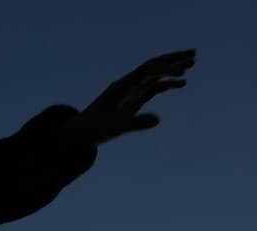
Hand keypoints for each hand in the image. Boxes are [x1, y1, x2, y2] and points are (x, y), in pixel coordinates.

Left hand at [63, 48, 196, 146]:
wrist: (77, 135)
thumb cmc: (91, 130)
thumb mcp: (113, 128)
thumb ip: (134, 124)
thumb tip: (158, 120)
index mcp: (121, 86)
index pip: (146, 70)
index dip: (165, 69)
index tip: (183, 74)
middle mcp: (126, 85)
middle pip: (152, 65)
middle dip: (172, 59)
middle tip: (194, 53)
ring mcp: (129, 93)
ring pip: (154, 75)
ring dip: (172, 68)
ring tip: (193, 61)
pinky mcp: (132, 101)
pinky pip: (152, 88)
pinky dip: (167, 83)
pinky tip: (183, 84)